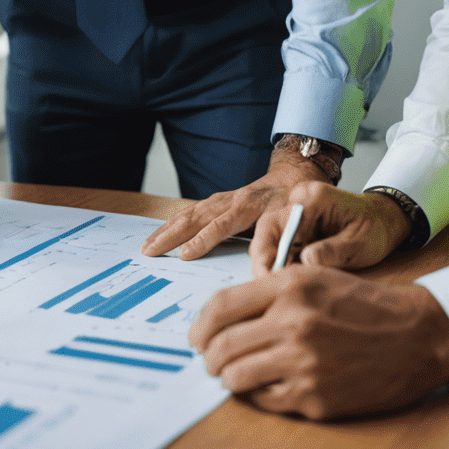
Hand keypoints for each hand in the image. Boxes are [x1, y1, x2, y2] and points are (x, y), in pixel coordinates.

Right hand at [141, 146, 338, 260]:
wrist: (297, 175)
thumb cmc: (300, 204)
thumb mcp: (301, 222)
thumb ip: (286, 243)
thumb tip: (272, 273)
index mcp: (253, 206)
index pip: (223, 224)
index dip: (204, 240)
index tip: (185, 255)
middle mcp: (233, 200)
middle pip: (196, 216)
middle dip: (171, 235)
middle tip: (149, 251)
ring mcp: (224, 199)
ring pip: (190, 212)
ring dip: (167, 228)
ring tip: (147, 245)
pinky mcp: (220, 201)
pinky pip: (192, 210)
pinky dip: (174, 221)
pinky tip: (162, 231)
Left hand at [190, 267, 448, 419]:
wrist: (416, 334)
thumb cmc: (360, 303)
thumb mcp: (311, 276)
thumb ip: (266, 291)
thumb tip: (222, 316)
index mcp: (288, 288)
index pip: (221, 306)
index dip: (200, 325)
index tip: (196, 336)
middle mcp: (293, 325)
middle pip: (223, 345)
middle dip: (208, 356)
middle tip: (209, 360)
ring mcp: (305, 365)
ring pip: (238, 376)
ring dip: (226, 377)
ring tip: (230, 374)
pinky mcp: (318, 399)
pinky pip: (267, 400)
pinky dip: (255, 395)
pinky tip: (261, 386)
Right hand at [247, 182, 412, 274]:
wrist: (384, 218)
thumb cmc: (376, 229)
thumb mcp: (360, 245)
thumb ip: (333, 252)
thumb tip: (306, 262)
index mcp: (313, 198)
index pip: (281, 225)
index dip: (271, 254)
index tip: (269, 278)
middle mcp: (298, 199)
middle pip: (268, 229)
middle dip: (264, 260)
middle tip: (265, 286)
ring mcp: (296, 209)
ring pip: (271, 237)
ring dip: (272, 263)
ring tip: (276, 288)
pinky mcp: (297, 222)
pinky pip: (282, 242)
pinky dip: (283, 261)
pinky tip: (287, 280)